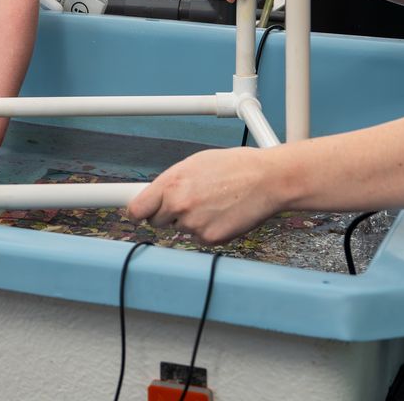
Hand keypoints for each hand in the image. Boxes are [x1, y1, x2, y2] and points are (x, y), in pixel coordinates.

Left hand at [126, 146, 283, 244]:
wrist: (266, 180)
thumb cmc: (234, 167)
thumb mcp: (195, 164)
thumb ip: (171, 181)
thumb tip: (155, 194)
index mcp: (171, 183)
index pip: (137, 209)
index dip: (137, 212)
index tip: (137, 213)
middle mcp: (178, 205)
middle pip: (156, 222)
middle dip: (167, 214)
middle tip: (189, 201)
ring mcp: (194, 224)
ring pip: (181, 229)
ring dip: (191, 220)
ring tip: (214, 202)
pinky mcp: (210, 239)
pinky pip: (199, 237)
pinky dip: (208, 229)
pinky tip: (223, 214)